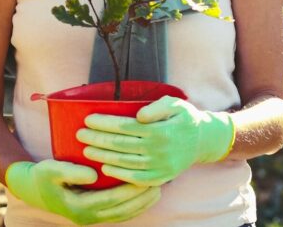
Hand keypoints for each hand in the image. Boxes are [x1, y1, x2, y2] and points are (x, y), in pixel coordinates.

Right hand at [5, 160, 159, 224]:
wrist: (32, 189)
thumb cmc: (42, 176)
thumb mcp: (51, 170)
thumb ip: (70, 171)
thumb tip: (93, 174)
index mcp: (79, 207)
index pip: (112, 199)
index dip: (130, 190)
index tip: (146, 177)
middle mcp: (88, 216)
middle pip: (122, 210)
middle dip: (142, 198)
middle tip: (160, 183)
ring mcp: (91, 218)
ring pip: (123, 215)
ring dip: (141, 204)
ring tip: (159, 190)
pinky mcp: (94, 214)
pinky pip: (119, 214)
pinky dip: (134, 207)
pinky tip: (145, 196)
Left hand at [77, 96, 235, 186]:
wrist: (202, 141)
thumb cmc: (184, 118)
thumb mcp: (176, 104)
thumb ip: (157, 107)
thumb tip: (139, 115)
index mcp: (161, 130)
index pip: (125, 126)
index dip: (105, 123)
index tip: (88, 119)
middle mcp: (159, 150)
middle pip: (120, 144)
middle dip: (97, 139)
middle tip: (79, 134)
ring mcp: (160, 166)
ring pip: (125, 162)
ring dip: (102, 156)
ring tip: (86, 150)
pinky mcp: (160, 177)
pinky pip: (136, 178)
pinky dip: (119, 174)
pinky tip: (105, 167)